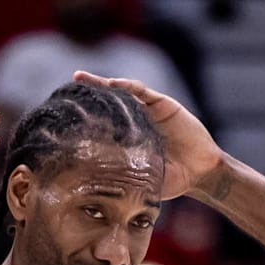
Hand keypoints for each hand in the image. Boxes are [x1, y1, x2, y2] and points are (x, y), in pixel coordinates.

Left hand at [73, 71, 222, 200]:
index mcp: (128, 138)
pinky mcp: (164, 104)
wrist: (200, 172)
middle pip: (108, 102)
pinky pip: (143, 92)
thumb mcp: (140, 180)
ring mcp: (149, 111)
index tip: (64, 115)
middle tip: (70, 84)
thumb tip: (91, 185)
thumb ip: (122, 177)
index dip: (85, 117)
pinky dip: (127, 86)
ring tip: (81, 78)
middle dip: (89, 93)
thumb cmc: (171, 180)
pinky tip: (113, 83)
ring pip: (122, 92)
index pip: (103, 123)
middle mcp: (137, 121)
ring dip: (102, 84)